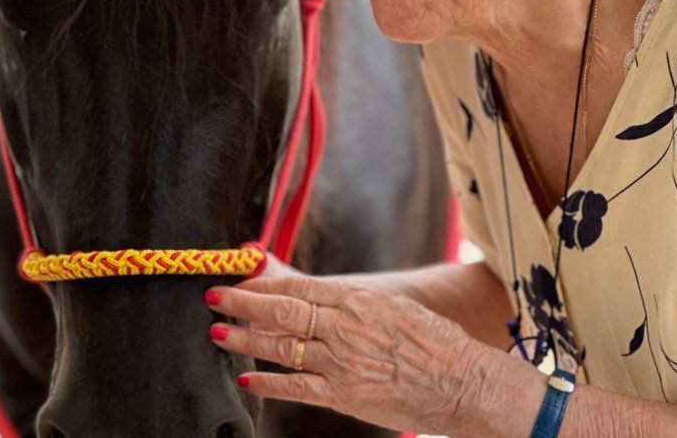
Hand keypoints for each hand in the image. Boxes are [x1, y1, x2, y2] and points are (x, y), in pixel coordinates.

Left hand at [204, 272, 498, 435]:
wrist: (463, 382)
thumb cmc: (434, 342)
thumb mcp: (393, 307)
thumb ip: (353, 301)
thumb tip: (318, 294)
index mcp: (357, 299)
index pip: (298, 288)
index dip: (263, 285)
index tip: (239, 280)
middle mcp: (344, 327)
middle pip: (281, 311)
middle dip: (242, 303)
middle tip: (213, 298)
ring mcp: (342, 362)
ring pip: (282, 347)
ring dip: (244, 339)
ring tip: (218, 334)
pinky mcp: (345, 395)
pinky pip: (298, 388)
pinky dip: (269, 384)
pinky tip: (248, 379)